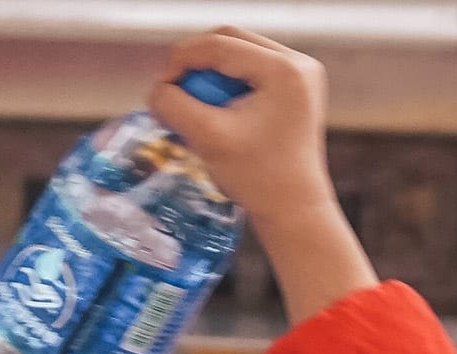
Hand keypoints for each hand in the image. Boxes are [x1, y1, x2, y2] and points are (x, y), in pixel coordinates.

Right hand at [147, 29, 377, 322]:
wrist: (295, 210)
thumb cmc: (258, 180)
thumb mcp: (208, 139)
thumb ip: (174, 107)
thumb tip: (156, 90)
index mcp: (283, 70)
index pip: (219, 44)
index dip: (181, 60)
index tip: (160, 87)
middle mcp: (298, 63)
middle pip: (230, 41)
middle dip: (196, 65)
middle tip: (174, 93)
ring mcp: (301, 74)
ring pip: (239, 54)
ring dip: (210, 76)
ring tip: (195, 108)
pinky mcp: (296, 88)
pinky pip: (251, 71)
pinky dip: (227, 86)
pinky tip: (215, 112)